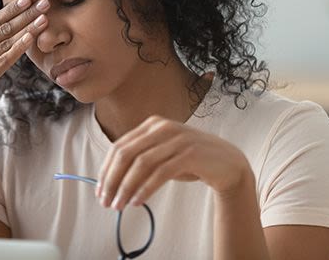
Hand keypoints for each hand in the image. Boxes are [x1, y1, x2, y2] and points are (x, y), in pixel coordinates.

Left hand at [96, 115, 249, 209]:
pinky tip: (137, 201)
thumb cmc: (191, 160)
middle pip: (126, 154)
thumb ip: (141, 158)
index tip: (99, 190)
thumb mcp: (163, 153)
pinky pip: (160, 173)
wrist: (229, 162)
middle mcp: (163, 127)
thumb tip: (111, 180)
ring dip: (126, 187)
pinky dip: (145, 189)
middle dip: (112, 179)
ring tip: (119, 205)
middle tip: (105, 201)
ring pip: (141, 164)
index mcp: (152, 124)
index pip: (119, 146)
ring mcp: (177, 139)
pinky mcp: (190, 154)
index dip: (106, 170)